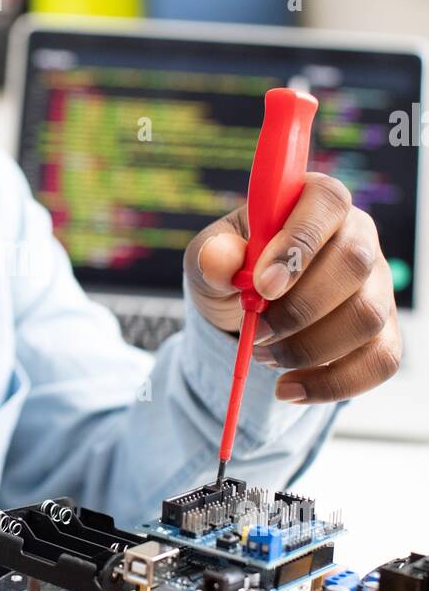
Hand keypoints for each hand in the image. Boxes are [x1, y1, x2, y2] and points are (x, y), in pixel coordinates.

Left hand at [183, 173, 400, 404]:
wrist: (247, 314)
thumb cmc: (234, 272)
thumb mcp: (208, 258)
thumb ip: (212, 255)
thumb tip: (222, 261)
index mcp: (317, 202)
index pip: (327, 203)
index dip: (298, 243)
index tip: (262, 285)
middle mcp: (358, 236)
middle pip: (355, 263)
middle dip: (300, 307)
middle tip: (257, 330)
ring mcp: (377, 285)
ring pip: (366, 317)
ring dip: (309, 347)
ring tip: (264, 354)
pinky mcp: (384, 332)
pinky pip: (379, 361)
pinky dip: (331, 384)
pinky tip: (288, 388)